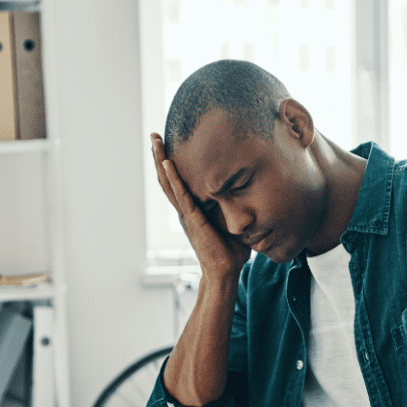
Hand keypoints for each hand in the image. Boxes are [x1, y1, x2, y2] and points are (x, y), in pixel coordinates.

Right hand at [150, 133, 250, 276]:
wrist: (225, 271)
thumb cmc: (231, 252)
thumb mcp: (233, 223)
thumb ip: (236, 209)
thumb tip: (251, 194)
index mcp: (193, 211)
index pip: (180, 183)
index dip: (173, 164)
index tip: (170, 145)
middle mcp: (185, 210)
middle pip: (168, 178)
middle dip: (161, 156)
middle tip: (155, 135)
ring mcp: (186, 214)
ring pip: (169, 183)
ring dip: (161, 161)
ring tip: (155, 141)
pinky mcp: (192, 219)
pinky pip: (180, 194)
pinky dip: (174, 178)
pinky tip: (168, 162)